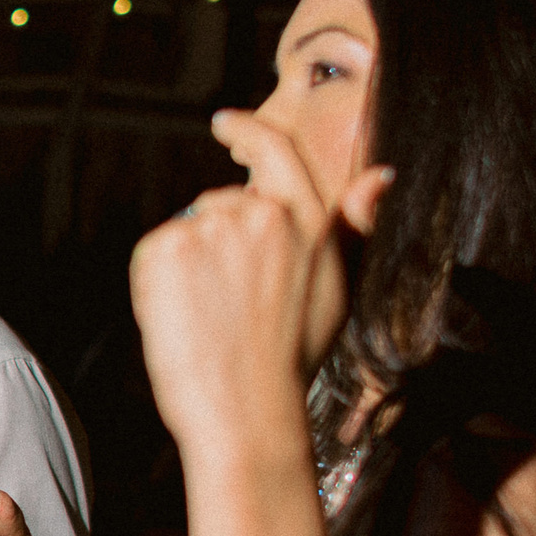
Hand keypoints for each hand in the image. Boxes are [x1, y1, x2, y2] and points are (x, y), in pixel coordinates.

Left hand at [128, 109, 371, 456]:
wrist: (247, 412)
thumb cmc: (291, 362)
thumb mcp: (337, 289)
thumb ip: (351, 226)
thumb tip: (383, 175)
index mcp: (308, 221)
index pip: (275, 152)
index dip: (247, 131)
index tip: (225, 123)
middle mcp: (262, 214)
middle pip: (219, 206)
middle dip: (214, 245)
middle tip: (225, 308)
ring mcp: (211, 228)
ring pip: (185, 232)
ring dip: (187, 267)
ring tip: (209, 319)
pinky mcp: (167, 248)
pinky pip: (153, 255)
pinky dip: (156, 284)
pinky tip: (182, 320)